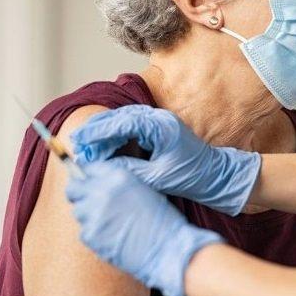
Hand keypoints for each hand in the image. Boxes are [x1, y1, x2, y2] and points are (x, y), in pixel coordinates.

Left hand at [66, 161, 222, 295]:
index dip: (88, 177)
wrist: (167, 247)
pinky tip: (112, 236)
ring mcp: (93, 213)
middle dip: (79, 194)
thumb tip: (97, 184)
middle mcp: (102, 191)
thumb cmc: (161, 220)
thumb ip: (118, 184)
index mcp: (118, 176)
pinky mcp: (90, 235)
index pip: (89, 168)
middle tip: (90, 203)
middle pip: (73, 189)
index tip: (88, 184)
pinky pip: (84, 231)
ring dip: (88, 216)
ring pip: (78, 211)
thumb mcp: (142, 189)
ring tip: (109, 223)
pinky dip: (95, 234)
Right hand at [70, 105, 260, 215]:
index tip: (80, 142)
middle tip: (77, 145)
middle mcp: (160, 119)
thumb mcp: (157, 178)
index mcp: (161, 127)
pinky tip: (105, 147)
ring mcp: (161, 122)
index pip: (122, 123)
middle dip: (97, 131)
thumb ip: (130, 170)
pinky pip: (132, 126)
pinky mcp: (160, 129)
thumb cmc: (192, 177)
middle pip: (120, 117)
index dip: (98, 132)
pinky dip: (116, 135)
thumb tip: (102, 168)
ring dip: (105, 132)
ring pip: (125, 120)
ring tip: (86, 147)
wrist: (217, 176)